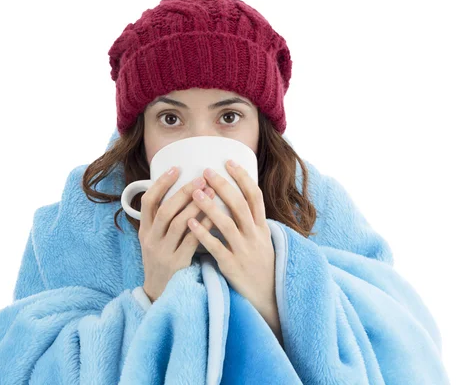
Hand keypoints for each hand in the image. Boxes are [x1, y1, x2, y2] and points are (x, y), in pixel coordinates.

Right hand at [138, 167, 216, 302]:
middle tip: (201, 178)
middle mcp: (151, 240)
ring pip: (178, 224)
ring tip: (211, 191)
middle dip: (183, 192)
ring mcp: (163, 252)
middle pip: (165, 210)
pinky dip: (204, 226)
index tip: (176, 169)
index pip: (147, 202)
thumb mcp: (154, 241)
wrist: (159, 295)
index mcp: (145, 231)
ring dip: (196, 205)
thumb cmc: (162, 262)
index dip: (161, 184)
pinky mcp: (178, 263)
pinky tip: (216, 215)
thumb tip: (178, 191)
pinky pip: (192, 240)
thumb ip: (161, 221)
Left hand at [186, 160, 277, 316]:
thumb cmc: (261, 265)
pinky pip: (216, 247)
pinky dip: (203, 234)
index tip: (229, 161)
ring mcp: (244, 250)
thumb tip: (238, 198)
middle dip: (223, 186)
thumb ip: (251, 220)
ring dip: (210, 206)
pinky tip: (189, 223)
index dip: (242, 177)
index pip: (254, 196)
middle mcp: (254, 235)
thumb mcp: (262, 240)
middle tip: (206, 171)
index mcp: (261, 227)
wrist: (269, 297)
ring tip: (194, 192)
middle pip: (240, 205)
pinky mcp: (232, 266)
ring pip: (227, 224)